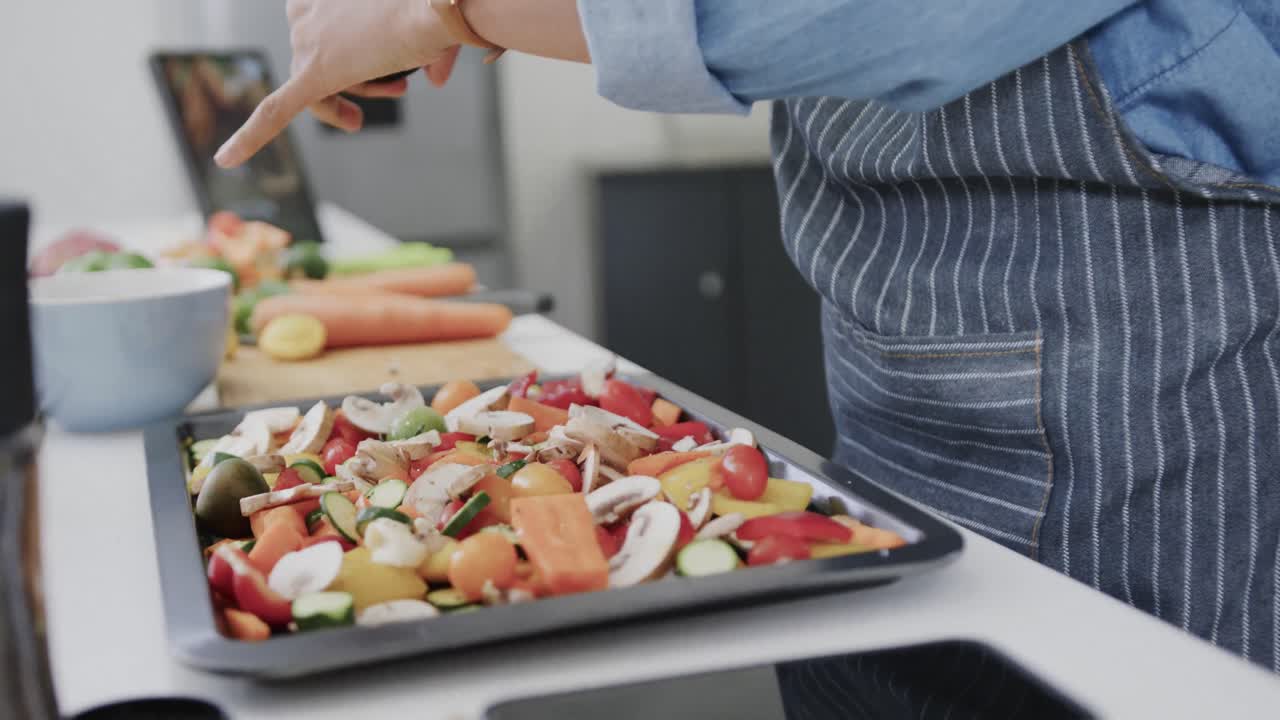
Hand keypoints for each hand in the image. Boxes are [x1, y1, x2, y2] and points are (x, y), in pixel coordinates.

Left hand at [215, 0, 460, 168]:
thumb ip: (429, 50)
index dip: (353, 61)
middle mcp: (306, 14)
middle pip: (318, 60)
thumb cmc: (434, 7)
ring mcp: (306, 44)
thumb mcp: (426, 27)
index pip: (321, 33)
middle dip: (359, 80)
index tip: (381, 72)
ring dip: (352, 97)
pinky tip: (225, 160)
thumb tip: (435, 77)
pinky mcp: (310, 77)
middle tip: (395, 90)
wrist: (435, 5)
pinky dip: (249, 138)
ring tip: (391, 96)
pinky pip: (274, 111)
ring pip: (314, 87)